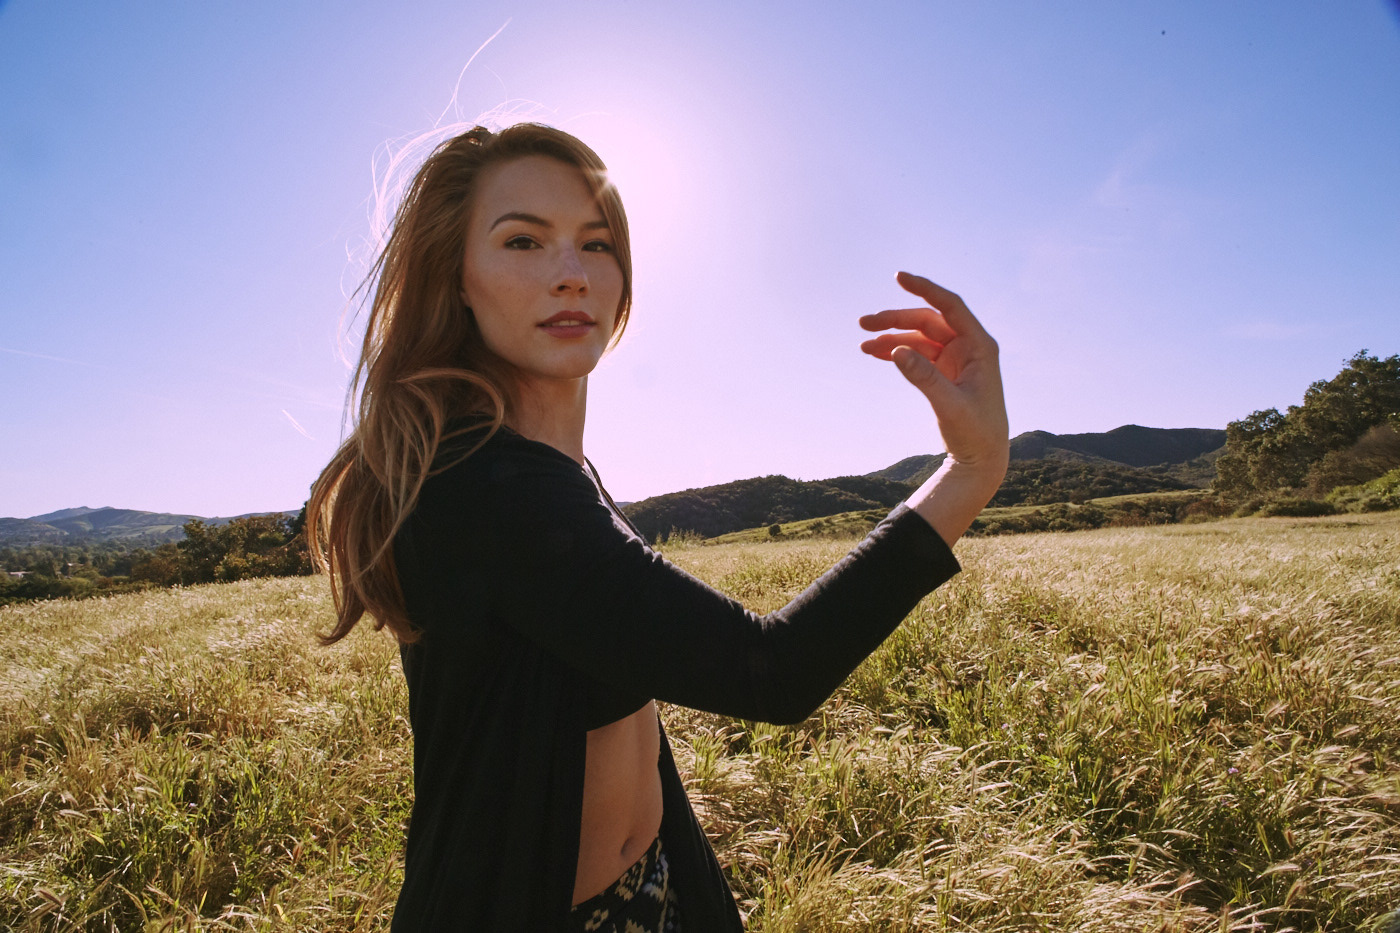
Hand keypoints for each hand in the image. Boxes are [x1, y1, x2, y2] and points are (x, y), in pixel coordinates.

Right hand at [860, 272, 1008, 541]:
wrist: (982, 458)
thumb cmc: (975, 432)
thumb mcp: (950, 406)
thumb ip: (924, 377)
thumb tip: (897, 350)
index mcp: (980, 346)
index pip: (950, 306)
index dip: (925, 288)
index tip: (899, 277)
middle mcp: (969, 346)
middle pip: (927, 320)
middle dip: (896, 319)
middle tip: (864, 322)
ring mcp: (955, 357)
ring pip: (919, 336)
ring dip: (892, 336)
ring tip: (863, 342)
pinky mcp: (944, 371)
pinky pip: (916, 353)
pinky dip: (896, 351)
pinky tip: (874, 352)